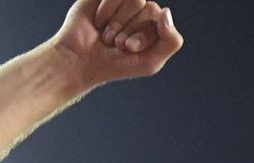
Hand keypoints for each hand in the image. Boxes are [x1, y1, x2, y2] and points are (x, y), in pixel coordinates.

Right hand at [50, 0, 182, 88]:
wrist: (81, 61)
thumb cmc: (116, 65)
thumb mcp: (151, 62)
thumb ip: (171, 41)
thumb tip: (167, 12)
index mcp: (156, 26)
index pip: (163, 21)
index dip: (144, 37)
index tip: (129, 49)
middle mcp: (142, 10)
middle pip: (151, 8)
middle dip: (132, 30)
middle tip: (117, 43)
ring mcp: (125, 1)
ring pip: (136, 0)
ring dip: (118, 23)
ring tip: (108, 35)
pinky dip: (107, 12)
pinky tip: (99, 22)